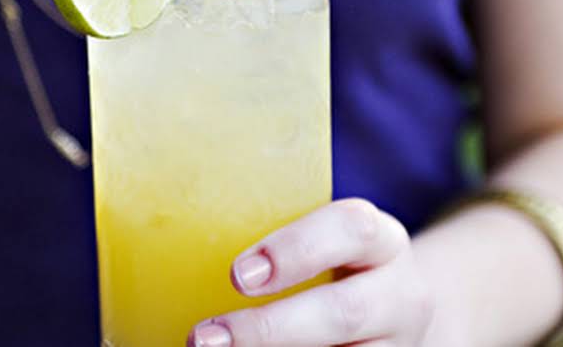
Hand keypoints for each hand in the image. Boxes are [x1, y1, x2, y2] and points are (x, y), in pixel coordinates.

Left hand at [188, 198, 432, 346]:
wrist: (393, 311)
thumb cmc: (334, 266)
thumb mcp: (321, 242)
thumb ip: (272, 245)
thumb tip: (162, 236)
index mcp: (381, 240)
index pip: (352, 228)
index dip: (296, 250)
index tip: (238, 274)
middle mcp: (401, 293)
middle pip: (344, 312)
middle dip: (269, 329)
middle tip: (203, 337)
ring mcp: (397, 344)